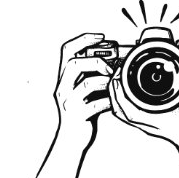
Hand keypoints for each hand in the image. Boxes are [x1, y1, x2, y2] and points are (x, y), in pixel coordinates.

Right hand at [32, 35, 116, 177]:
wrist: (70, 141)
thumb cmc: (80, 114)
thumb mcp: (81, 92)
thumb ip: (90, 78)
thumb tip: (113, 63)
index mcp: (63, 78)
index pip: (67, 50)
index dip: (83, 40)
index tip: (100, 36)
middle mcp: (63, 87)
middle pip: (74, 63)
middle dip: (95, 60)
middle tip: (110, 67)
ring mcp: (69, 102)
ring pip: (86, 83)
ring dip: (105, 80)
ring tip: (115, 82)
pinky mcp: (78, 116)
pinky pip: (96, 104)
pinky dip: (109, 100)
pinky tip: (115, 101)